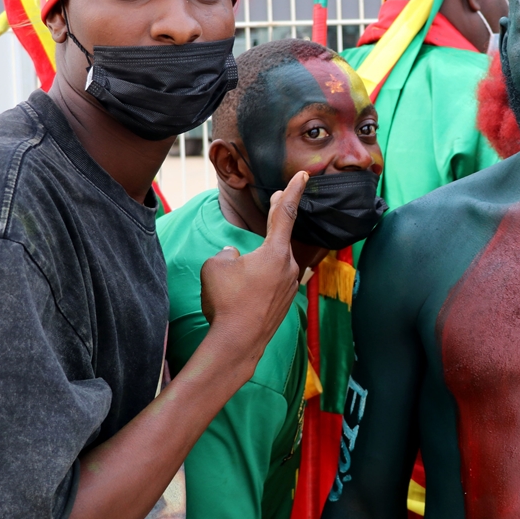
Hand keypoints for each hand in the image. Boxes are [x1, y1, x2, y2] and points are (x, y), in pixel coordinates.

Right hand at [199, 171, 306, 363]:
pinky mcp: (284, 304)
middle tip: (278, 197)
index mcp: (275, 252)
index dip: (293, 191)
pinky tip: (244, 295)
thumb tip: (236, 257)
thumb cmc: (226, 301)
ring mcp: (289, 287)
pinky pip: (270, 284)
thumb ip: (227, 254)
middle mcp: (289, 267)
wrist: (237, 343)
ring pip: (272, 265)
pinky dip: (258, 283)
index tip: (304, 175)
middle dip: (276, 219)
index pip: (285, 213)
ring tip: (236, 280)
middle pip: (279, 238)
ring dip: (258, 264)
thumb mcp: (215, 266)